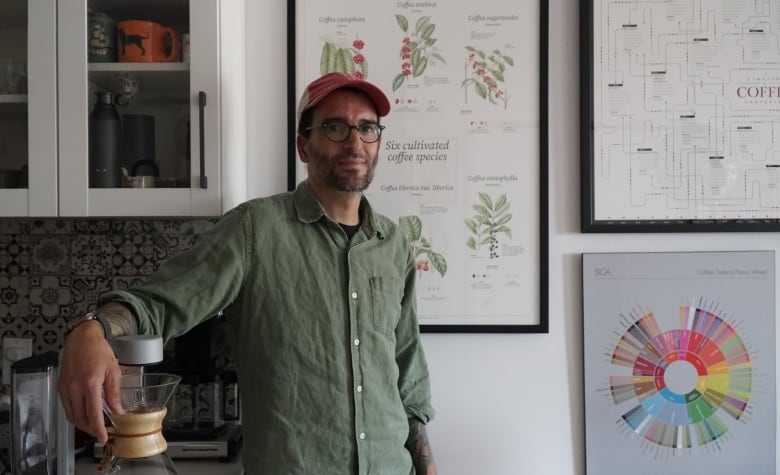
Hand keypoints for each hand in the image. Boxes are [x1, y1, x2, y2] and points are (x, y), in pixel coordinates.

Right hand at [57, 320, 121, 443]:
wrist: (81, 338)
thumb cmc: (98, 350)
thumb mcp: (113, 370)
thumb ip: (114, 393)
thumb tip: (117, 410)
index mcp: (90, 383)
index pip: (93, 413)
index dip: (98, 428)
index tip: (103, 437)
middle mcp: (74, 387)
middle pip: (80, 418)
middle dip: (90, 429)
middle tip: (100, 434)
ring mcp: (65, 387)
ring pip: (71, 415)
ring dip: (81, 424)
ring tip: (93, 427)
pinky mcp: (60, 386)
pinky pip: (66, 406)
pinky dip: (74, 414)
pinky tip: (84, 414)